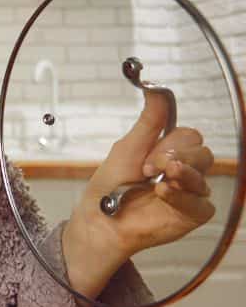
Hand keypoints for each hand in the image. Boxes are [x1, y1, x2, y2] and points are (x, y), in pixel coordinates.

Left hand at [63, 91, 215, 297]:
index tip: (147, 156)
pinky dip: (181, 197)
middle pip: (203, 153)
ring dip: (181, 175)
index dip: (172, 143)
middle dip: (175, 157)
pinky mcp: (193, 214)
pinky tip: (162, 194)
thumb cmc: (111, 184)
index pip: (191, 137)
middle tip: (148, 169)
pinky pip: (203, 203)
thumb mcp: (128, 147)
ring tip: (157, 180)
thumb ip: (149, 121)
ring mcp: (190, 192)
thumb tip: (156, 88)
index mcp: (170, 151)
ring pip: (205, 176)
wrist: (101, 218)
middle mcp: (184, 170)